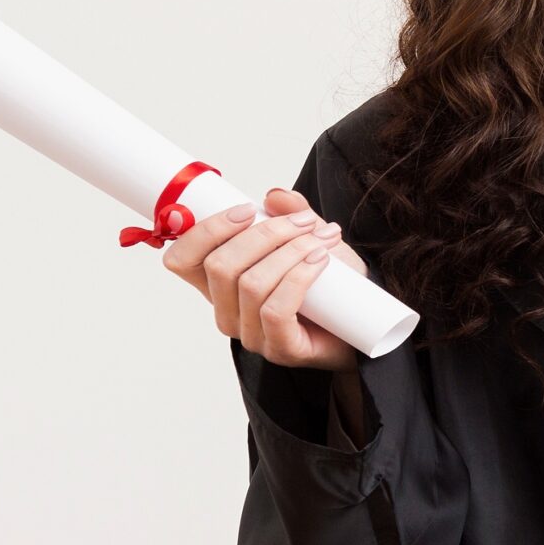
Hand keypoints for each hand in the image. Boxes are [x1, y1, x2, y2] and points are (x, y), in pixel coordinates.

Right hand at [161, 185, 368, 370]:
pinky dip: (299, 277)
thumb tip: (275, 195)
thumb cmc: (329, 285)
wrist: (361, 323)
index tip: (248, 209)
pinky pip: (276, 310)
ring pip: (252, 284)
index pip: (182, 260)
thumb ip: (290, 215)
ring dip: (290, 252)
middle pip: (220, 266)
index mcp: (219, 285)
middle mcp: (227, 312)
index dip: (205, 231)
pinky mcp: (281, 349)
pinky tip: (320, 260)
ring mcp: (251, 335)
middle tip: (303, 222)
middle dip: (265, 234)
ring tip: (323, 239)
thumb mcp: (307, 240)